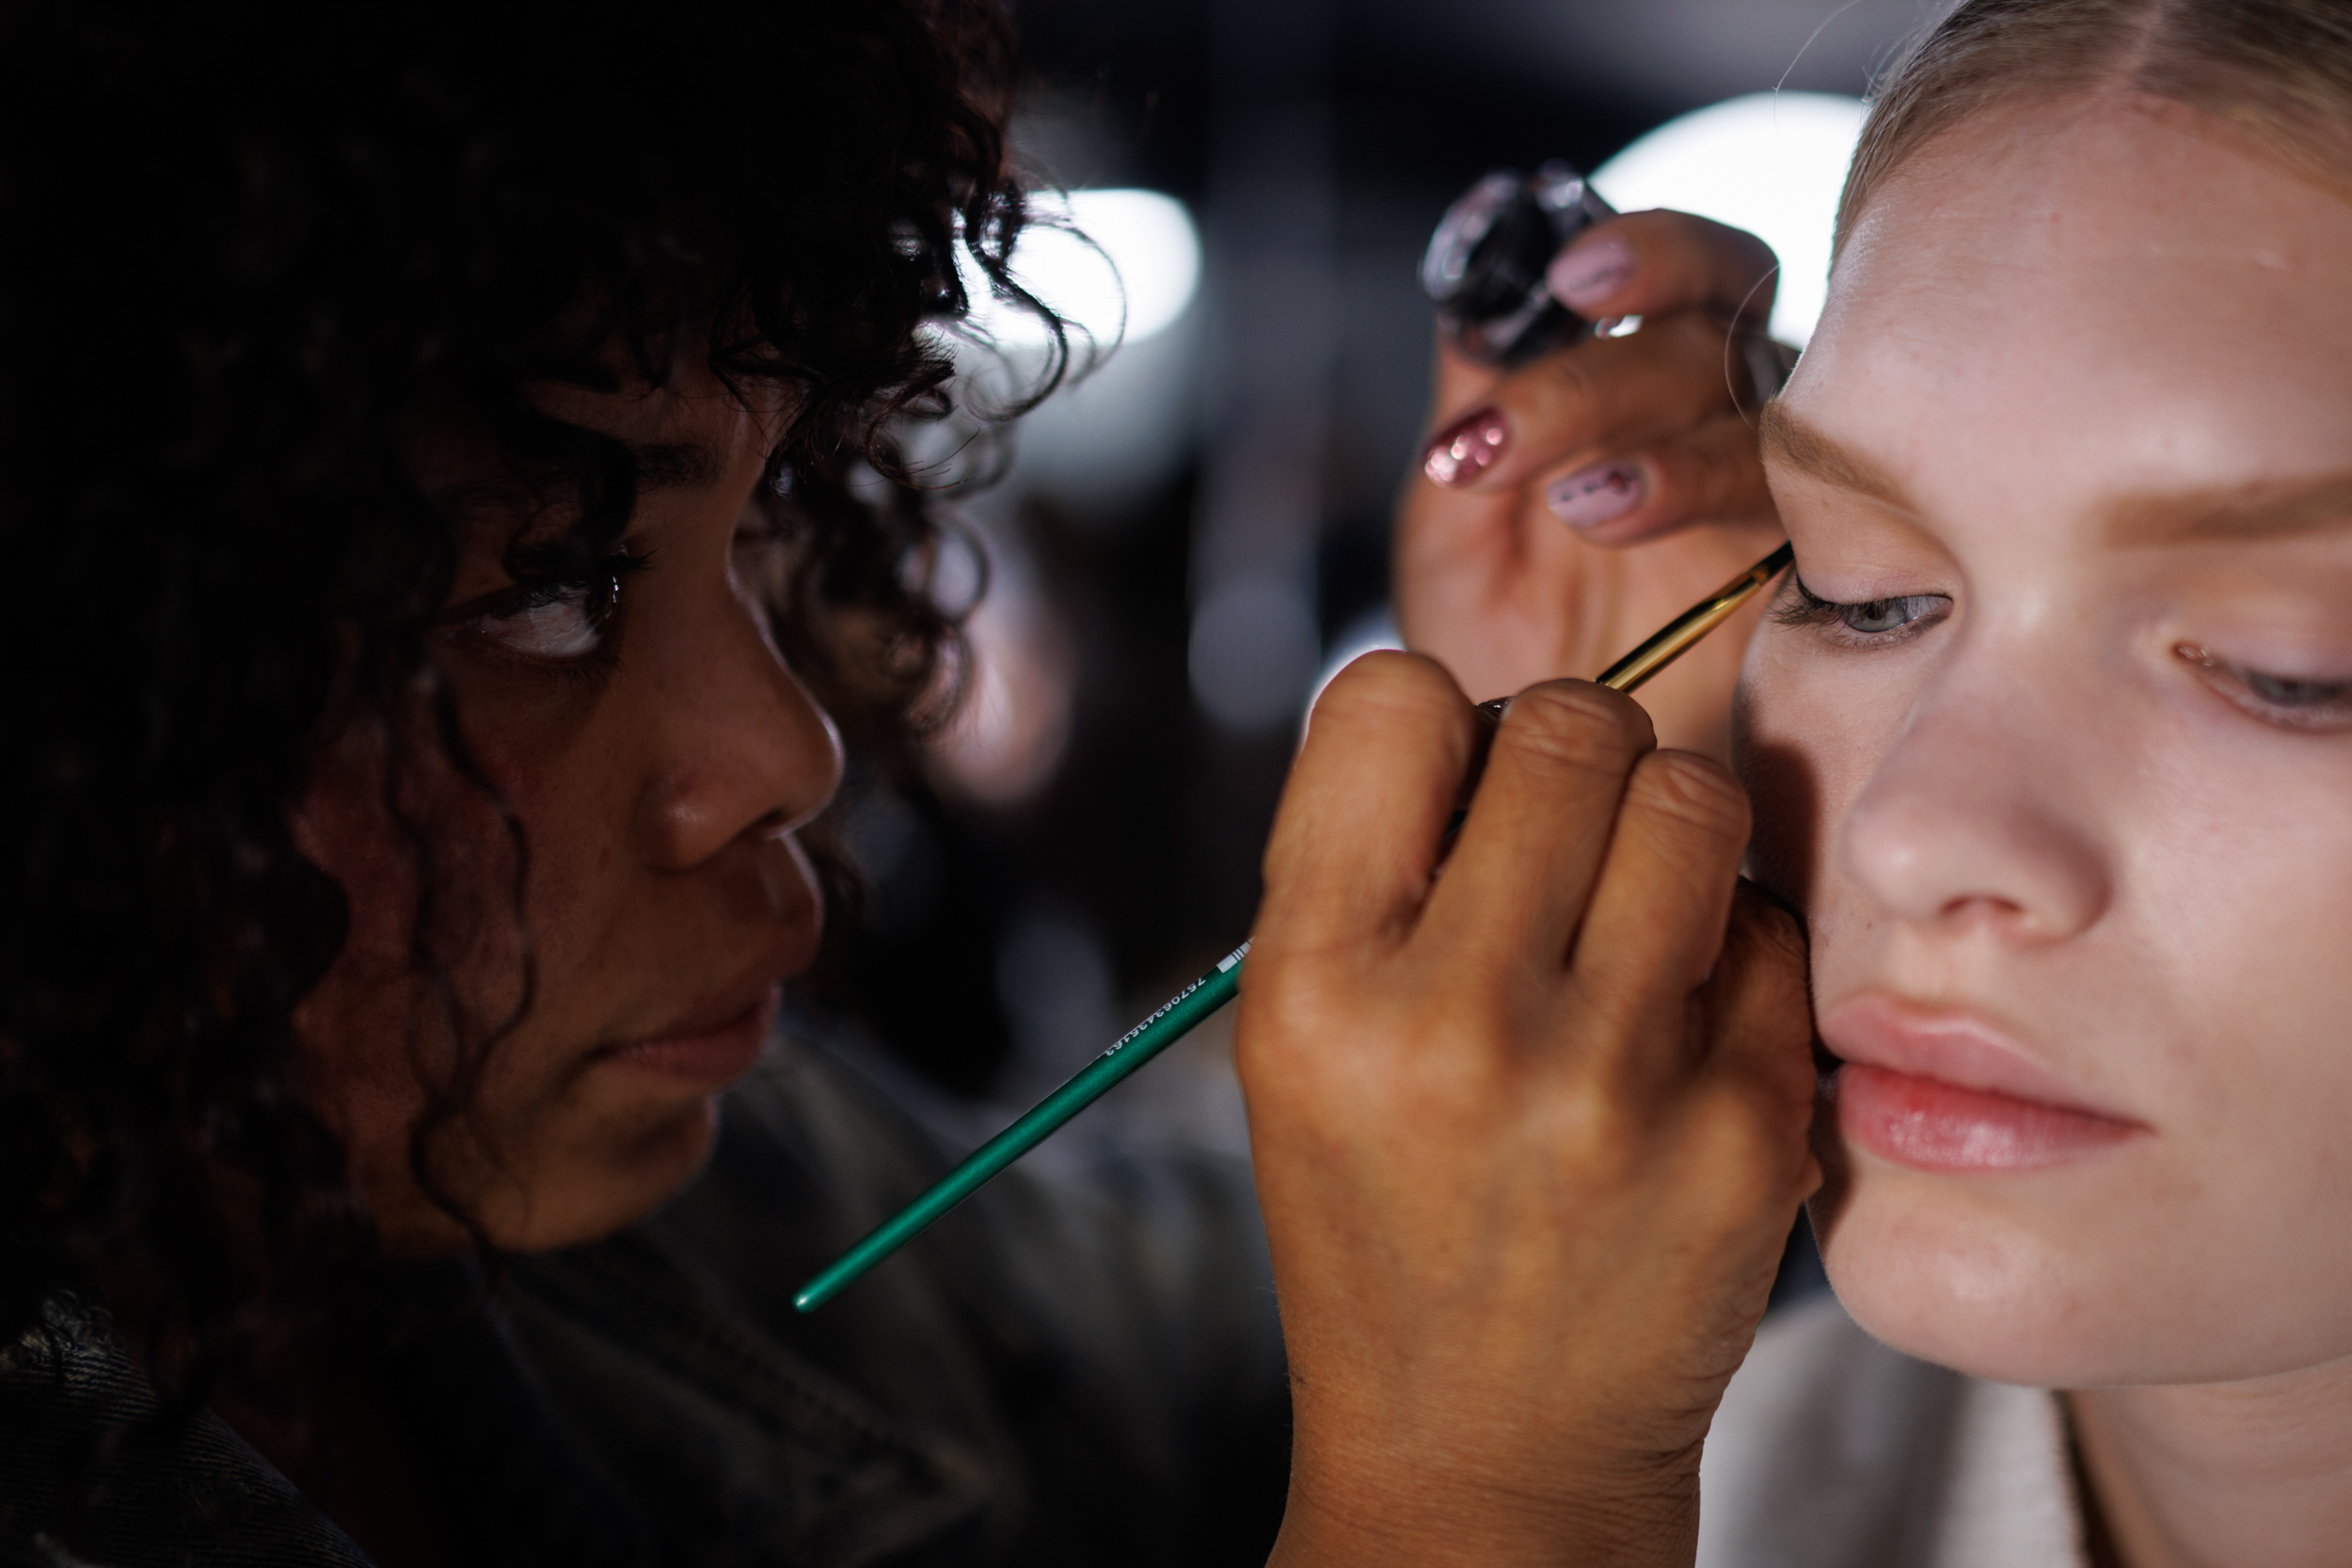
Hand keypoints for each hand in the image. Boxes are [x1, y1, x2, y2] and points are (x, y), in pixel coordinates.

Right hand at [1239, 654, 1817, 1567]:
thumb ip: (1367, 868)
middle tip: (1557, 838)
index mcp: (1315, 985)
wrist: (1482, 1453)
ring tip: (1628, 912)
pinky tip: (1679, 1022)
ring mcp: (1611, 1078)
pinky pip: (1772, 923)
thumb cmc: (1381, 1216)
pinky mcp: (1740, 1128)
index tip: (1443, 785)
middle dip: (1566, 755)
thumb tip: (1487, 711)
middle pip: (1568, 724)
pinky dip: (1729, 946)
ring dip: (1661, 827)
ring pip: (1692, 796)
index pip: (1391, 698)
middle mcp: (1454, 1021)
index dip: (1427, 721)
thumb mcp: (1296, 1046)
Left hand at [1397, 211, 1787, 757]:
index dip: (1640, 254)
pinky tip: (1677, 557)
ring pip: (1767, 428)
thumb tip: (1471, 295)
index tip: (1565, 282)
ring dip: (1672, 460)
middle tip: (1507, 438)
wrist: (1542, 787)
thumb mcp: (1451, 525)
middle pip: (1715, 336)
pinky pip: (1829, 534)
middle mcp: (1727, 411)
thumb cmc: (1499, 642)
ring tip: (1581, 512)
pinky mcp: (1823, 585)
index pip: (1677, 268)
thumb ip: (1470, 404)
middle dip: (1604, 378)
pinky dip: (1755, 534)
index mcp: (1642, 371)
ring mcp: (1782, 493)